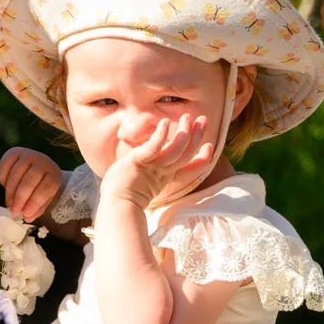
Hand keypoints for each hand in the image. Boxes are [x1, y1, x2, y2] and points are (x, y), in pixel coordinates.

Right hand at [0, 146, 65, 222]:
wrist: (36, 169)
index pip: (47, 187)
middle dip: (20, 198)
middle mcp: (43, 161)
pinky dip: (3, 179)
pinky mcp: (14, 152)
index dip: (36, 202)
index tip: (26, 215)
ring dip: (10, 192)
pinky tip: (6, 187)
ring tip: (9, 204)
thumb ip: (36, 209)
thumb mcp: (43, 200)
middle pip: (30, 180)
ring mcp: (28, 154)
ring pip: (16, 174)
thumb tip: (26, 217)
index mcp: (54, 173)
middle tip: (14, 212)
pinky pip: (5, 166)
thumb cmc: (41, 188)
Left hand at [101, 113, 216, 210]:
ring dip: (184, 132)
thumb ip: (148, 171)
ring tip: (187, 117)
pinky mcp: (139, 161)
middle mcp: (162, 172)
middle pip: (186, 154)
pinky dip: (161, 135)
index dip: (202, 159)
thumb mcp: (141, 181)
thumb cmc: (122, 195)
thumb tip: (150, 161)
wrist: (115, 206)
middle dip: (197, 136)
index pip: (190, 169)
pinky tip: (165, 122)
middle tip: (204, 119)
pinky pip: (154, 147)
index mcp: (165, 178)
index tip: (209, 147)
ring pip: (176, 149)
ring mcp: (152, 167)